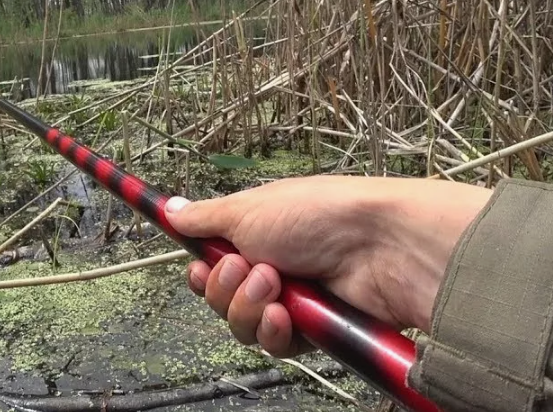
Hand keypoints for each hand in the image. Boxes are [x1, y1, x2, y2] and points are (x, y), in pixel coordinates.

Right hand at [163, 176, 489, 357]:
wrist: (380, 249)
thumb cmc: (322, 215)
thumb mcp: (249, 208)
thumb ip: (206, 218)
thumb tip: (172, 210)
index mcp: (258, 231)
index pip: (214, 262)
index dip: (203, 271)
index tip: (199, 268)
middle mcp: (275, 265)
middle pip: (222, 297)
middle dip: (226, 287)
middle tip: (249, 268)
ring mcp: (294, 299)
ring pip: (243, 324)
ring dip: (249, 307)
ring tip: (275, 286)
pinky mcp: (314, 330)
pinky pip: (273, 344)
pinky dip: (274, 330)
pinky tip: (287, 315)